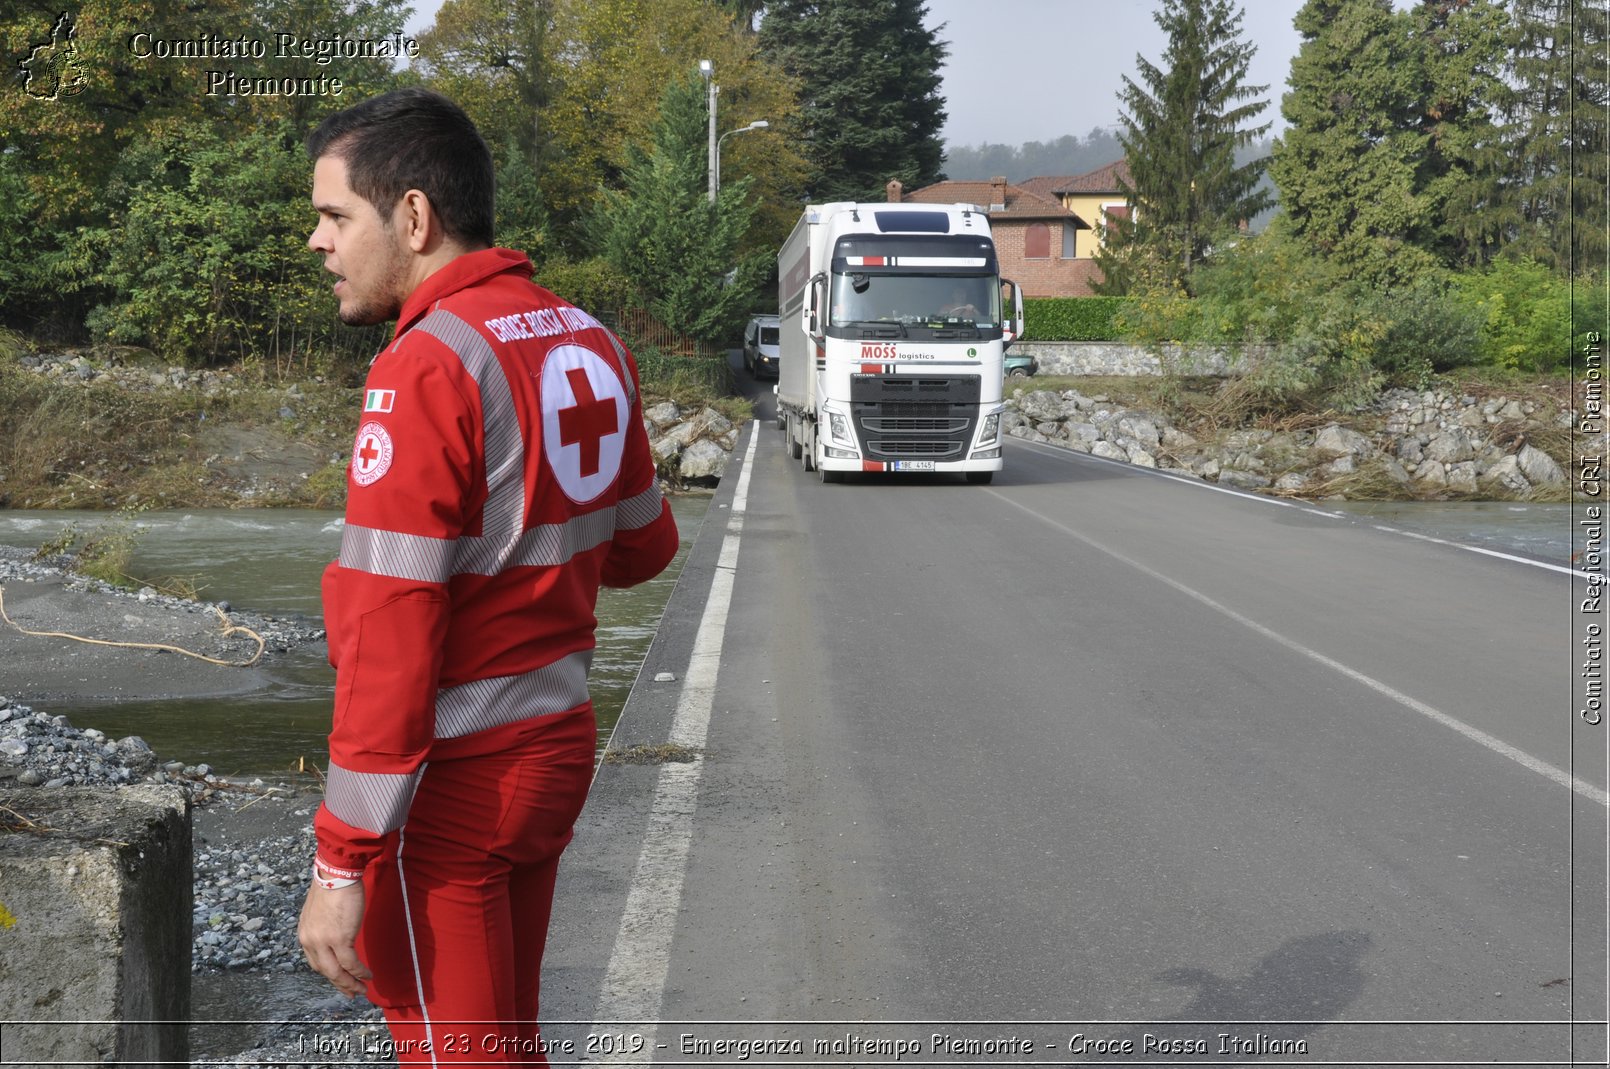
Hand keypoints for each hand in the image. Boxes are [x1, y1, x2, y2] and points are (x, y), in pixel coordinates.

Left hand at [298, 880, 371, 997]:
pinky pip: (351, 963)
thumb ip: (324, 927)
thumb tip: (336, 935)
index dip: (329, 974)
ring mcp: (324, 942)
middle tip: (351, 993)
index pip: (315, 962)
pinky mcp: (340, 939)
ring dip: (351, 983)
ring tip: (361, 990)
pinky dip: (360, 972)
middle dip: (340, 984)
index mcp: (305, 935)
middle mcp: (310, 942)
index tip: (340, 979)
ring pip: (337, 972)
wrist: (336, 874)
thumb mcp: (320, 911)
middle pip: (325, 971)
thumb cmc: (331, 886)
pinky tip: (368, 976)